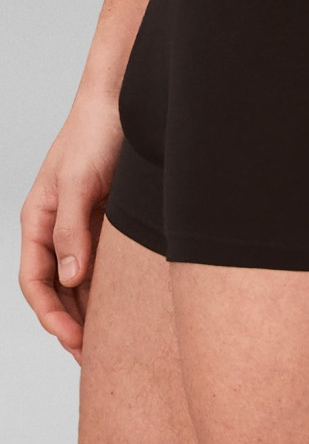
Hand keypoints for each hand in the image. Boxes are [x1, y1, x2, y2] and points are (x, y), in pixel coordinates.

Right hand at [19, 94, 124, 364]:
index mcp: (38, 219)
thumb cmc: (93, 133)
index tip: (73, 341)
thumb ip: (71, 230)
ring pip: (81, 277)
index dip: (51, 315)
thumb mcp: (77, 182)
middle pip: (58, 286)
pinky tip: (124, 303)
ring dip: (91, 308)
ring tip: (110, 341)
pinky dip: (108, 284)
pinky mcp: (106, 217)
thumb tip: (69, 279)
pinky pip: (103, 260)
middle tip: (93, 357)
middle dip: (70, 323)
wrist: (123, 101)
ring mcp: (82, 222)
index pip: (36, 280)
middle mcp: (57, 226)